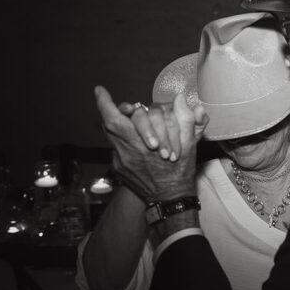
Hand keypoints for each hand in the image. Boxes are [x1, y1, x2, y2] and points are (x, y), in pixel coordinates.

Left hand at [94, 86, 206, 201]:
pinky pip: (116, 147)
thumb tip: (180, 98)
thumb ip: (185, 119)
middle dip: (113, 110)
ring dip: (117, 123)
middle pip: (110, 124)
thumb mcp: (190, 145)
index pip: (113, 119)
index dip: (104, 103)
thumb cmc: (181, 172)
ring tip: (128, 117)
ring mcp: (121, 161)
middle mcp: (126, 152)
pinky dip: (123, 138)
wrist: (171, 199)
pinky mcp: (120, 168)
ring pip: (111, 135)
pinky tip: (134, 137)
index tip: (100, 90)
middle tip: (125, 105)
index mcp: (141, 146)